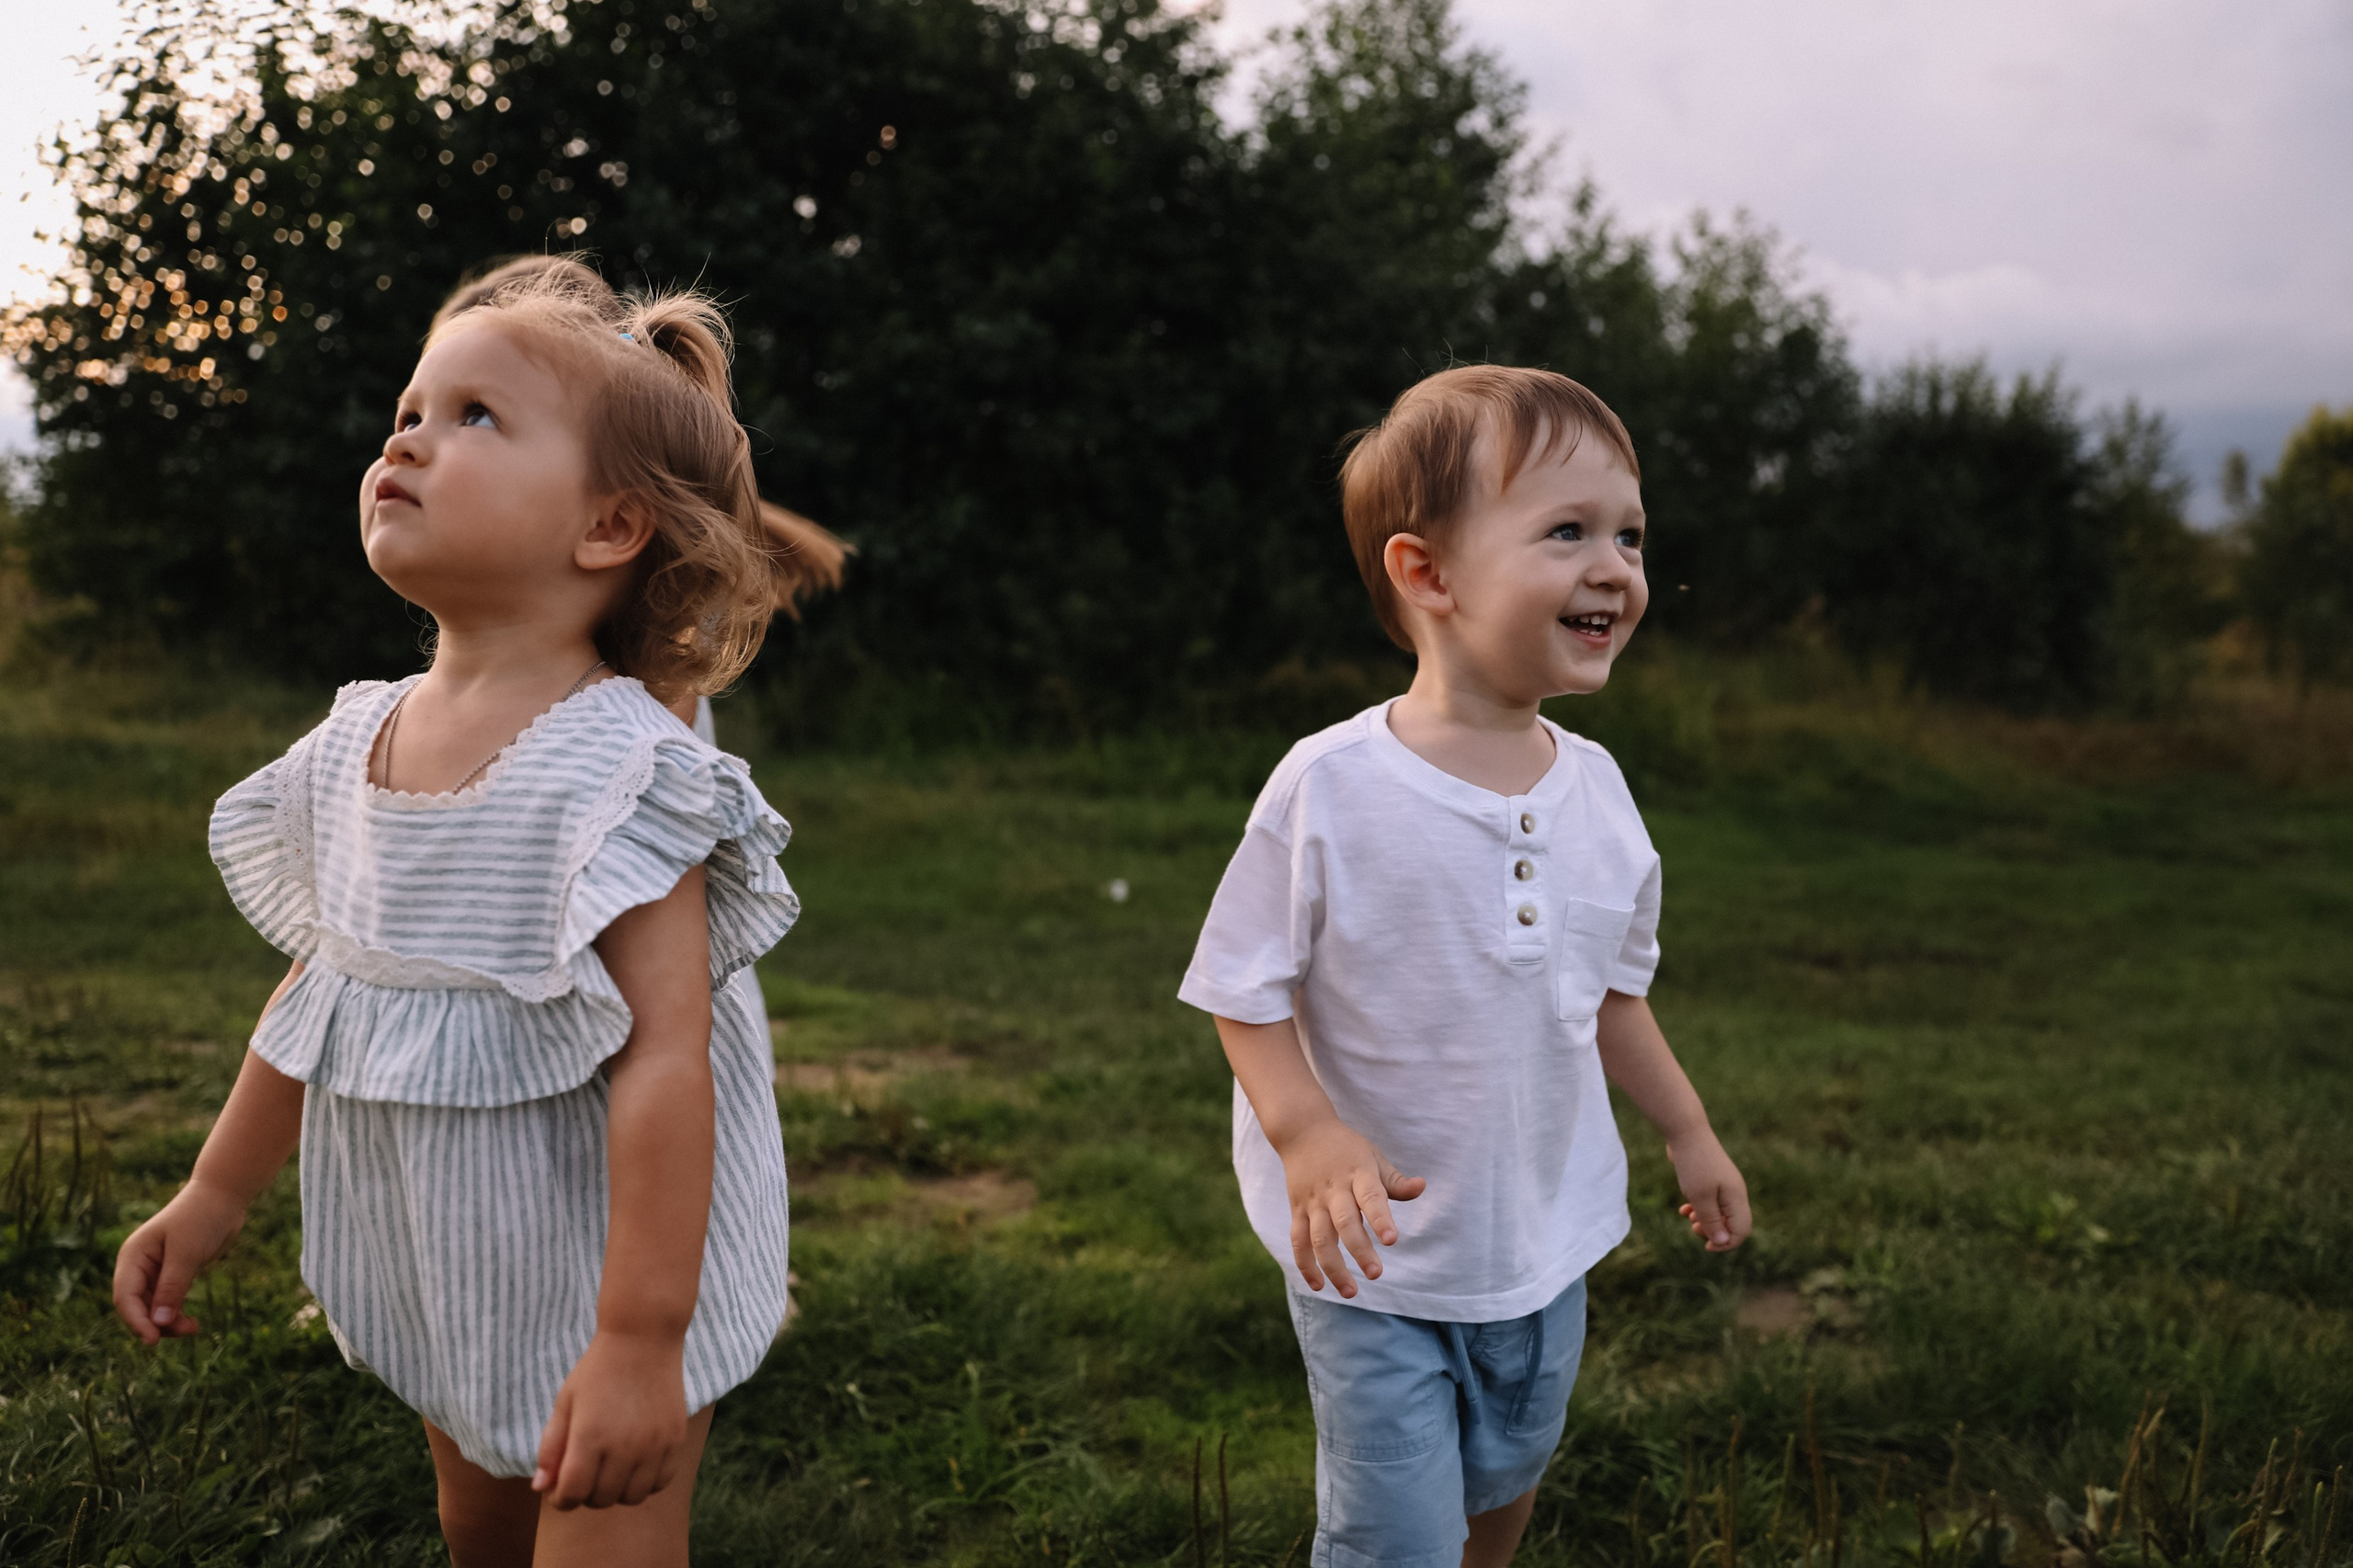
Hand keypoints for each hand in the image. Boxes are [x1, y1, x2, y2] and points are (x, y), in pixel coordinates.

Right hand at [112, 1181, 247, 1343]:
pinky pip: (168, 1303)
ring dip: (169, 1322)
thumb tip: (158, 1323)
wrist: (224, 1197)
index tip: (153, 1340)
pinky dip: (177, 1314)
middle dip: (156, 1324)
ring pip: (153, 1309)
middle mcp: (139, 1266)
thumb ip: (172, 1287)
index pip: (125, 1297)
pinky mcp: (173, 1275)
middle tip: (187, 1331)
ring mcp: (155, 1272)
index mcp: (133, 1256)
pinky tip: (192, 1323)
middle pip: (138, 1307)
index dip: (136, 1321)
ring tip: (193, 1328)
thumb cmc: (202, 1217)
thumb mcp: (187, 1252)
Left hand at [533, 1329, 690, 1508]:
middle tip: (585, 1474)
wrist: (644, 1339)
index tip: (560, 1489)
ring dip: (617, 1492)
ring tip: (611, 1471)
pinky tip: (636, 1466)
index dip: (561, 1499)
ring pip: (632, 1497)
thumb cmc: (598, 1370)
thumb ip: (551, 1447)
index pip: (572, 1494)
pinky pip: (661, 1482)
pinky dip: (646, 1483)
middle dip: (586, 1494)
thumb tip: (540, 1487)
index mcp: (590, 1437)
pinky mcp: (676, 1440)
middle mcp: (624, 1447)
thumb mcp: (565, 1403)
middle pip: (601, 1499)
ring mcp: (654, 1445)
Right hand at [1275, 1117, 1425, 1297]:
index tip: (1392, 1241)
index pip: (1370, 1197)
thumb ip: (1396, 1181)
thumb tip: (1422, 1187)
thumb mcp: (1374, 1157)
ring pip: (1319, 1238)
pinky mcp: (1297, 1210)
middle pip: (1344, 1222)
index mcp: (1358, 1173)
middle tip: (1376, 1274)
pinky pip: (1298, 1241)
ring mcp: (1313, 1202)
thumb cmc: (1347, 1149)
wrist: (1303, 1131)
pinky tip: (1318, 1285)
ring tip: (1351, 1291)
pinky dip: (1305, 1264)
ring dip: (1333, 1266)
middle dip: (1359, 1250)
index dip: (1380, 1219)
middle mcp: (1334, 1189)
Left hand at [1669, 1132, 1751, 1251]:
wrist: (1686, 1131)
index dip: (1725, 1244)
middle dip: (1714, 1233)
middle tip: (1693, 1227)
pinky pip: (1711, 1203)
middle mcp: (1735, 1193)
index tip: (1704, 1245)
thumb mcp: (1700, 1197)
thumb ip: (1711, 1221)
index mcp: (1737, 1198)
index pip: (1741, 1231)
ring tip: (1688, 1217)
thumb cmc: (1694, 1164)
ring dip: (1705, 1221)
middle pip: (1732, 1225)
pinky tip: (1684, 1208)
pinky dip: (1699, 1209)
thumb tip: (1722, 1243)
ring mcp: (1725, 1186)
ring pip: (1720, 1214)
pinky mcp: (1713, 1180)